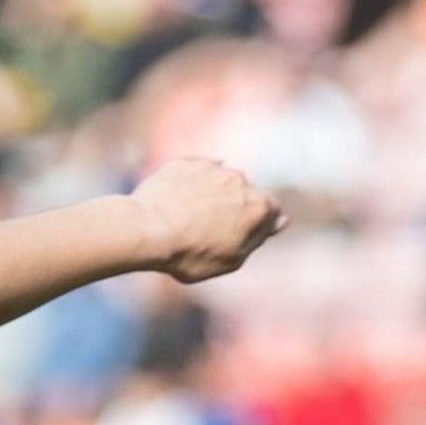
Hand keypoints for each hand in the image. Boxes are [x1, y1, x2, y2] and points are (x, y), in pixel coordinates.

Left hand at [128, 158, 284, 283]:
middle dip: (233, 209)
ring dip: (210, 195)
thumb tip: (279, 222)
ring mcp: (212, 169)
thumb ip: (258, 239)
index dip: (258, 225)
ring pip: (219, 181)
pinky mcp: (184, 163)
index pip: (272, 211)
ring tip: (186, 218)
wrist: (146, 229)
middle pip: (245, 194)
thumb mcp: (231, 261)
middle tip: (206, 232)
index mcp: (258, 206)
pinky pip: (193, 172)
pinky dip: (188, 185)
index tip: (238, 236)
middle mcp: (240, 180)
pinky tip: (176, 201)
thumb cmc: (189, 253)